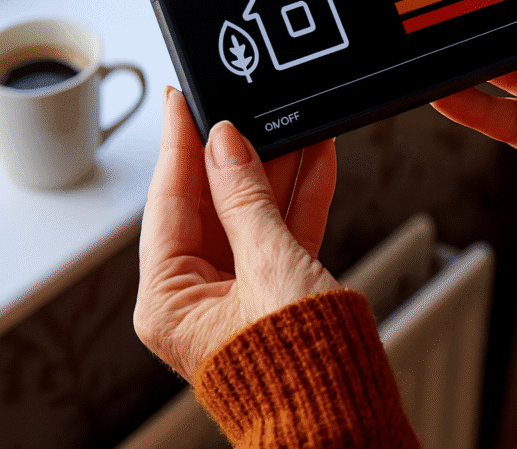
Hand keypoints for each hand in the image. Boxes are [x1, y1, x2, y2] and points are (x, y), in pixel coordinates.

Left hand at [134, 87, 339, 381]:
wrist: (348, 424)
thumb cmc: (300, 373)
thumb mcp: (271, 267)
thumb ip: (246, 199)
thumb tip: (225, 145)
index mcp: (169, 300)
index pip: (168, 202)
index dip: (180, 145)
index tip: (182, 100)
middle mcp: (196, 298)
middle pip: (211, 204)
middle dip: (239, 155)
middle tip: (248, 107)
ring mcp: (237, 296)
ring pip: (251, 214)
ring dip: (277, 171)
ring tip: (294, 125)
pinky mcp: (274, 296)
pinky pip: (280, 234)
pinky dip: (299, 200)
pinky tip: (316, 161)